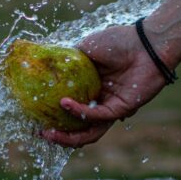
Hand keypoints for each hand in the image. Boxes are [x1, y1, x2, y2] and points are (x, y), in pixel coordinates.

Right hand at [40, 24, 168, 147]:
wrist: (144, 42)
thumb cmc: (118, 42)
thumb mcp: (84, 48)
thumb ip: (66, 61)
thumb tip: (44, 65)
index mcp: (91, 89)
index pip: (70, 110)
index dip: (54, 117)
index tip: (36, 118)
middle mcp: (99, 101)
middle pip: (78, 127)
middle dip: (59, 135)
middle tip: (41, 133)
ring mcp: (110, 107)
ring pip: (88, 131)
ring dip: (69, 137)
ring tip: (49, 134)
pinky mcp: (121, 109)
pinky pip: (98, 116)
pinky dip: (80, 112)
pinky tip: (65, 104)